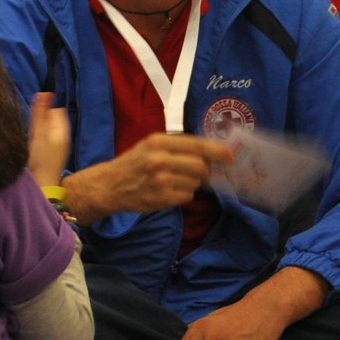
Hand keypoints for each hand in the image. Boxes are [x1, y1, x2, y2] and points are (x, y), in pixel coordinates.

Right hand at [27, 92, 69, 187]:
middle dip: (40, 120)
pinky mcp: (52, 152)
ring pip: (46, 128)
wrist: (41, 184)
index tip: (34, 116)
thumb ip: (39, 114)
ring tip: (33, 141)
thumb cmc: (39, 159)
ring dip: (38, 130)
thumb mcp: (37, 133)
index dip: (44, 109)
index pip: (56, 110)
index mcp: (62, 130)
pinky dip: (38, 139)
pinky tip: (33, 147)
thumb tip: (43, 93)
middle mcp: (63, 136)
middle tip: (32, 132)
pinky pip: (45, 138)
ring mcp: (58, 145)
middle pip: (51, 118)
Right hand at [68, 133, 232, 220]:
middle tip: (198, 172)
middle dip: (204, 171)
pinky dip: (182, 195)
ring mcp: (161, 180)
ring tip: (175, 181)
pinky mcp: (161, 198)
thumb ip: (178, 145)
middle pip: (201, 166)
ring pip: (195, 182)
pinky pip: (186, 196)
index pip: (197, 145)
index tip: (230, 156)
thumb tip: (212, 152)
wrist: (109, 185)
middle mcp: (160, 159)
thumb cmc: (134, 163)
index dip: (217, 151)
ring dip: (191, 183)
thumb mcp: (151, 145)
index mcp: (158, 141)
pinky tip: (169, 191)